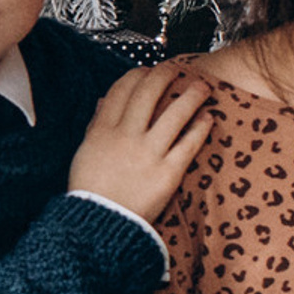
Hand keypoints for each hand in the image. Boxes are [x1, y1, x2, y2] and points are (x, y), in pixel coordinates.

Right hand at [66, 61, 212, 224]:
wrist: (100, 224)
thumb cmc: (91, 192)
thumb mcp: (85, 153)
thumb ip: (95, 126)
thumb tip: (102, 103)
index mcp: (102, 131)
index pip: (121, 91)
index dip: (137, 75)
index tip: (148, 70)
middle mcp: (125, 137)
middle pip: (148, 94)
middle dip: (165, 76)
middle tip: (178, 69)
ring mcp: (148, 154)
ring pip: (173, 115)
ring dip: (190, 96)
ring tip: (202, 87)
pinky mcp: (168, 173)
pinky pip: (188, 144)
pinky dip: (199, 128)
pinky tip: (208, 118)